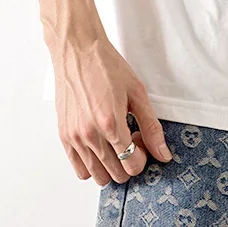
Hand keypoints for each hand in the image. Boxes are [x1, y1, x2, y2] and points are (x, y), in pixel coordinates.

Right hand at [50, 34, 171, 184]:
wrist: (75, 49)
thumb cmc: (106, 66)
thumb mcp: (137, 94)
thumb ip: (152, 128)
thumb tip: (163, 155)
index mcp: (110, 124)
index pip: (132, 165)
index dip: (142, 157)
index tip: (140, 139)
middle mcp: (90, 135)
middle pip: (118, 175)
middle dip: (129, 161)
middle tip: (128, 139)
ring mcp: (75, 138)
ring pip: (99, 177)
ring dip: (112, 167)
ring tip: (113, 144)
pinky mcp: (64, 136)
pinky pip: (80, 170)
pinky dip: (93, 167)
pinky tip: (99, 148)